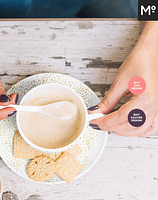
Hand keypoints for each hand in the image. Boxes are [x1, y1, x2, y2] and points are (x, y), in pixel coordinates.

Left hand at [88, 22, 157, 136]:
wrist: (152, 54)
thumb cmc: (140, 63)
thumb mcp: (120, 82)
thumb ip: (108, 100)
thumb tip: (95, 111)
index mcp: (145, 98)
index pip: (121, 117)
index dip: (105, 122)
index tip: (94, 122)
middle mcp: (154, 106)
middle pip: (130, 126)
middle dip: (111, 127)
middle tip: (98, 124)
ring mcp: (157, 108)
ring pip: (140, 130)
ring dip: (123, 131)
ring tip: (110, 126)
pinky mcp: (157, 108)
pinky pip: (150, 127)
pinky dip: (138, 131)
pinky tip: (128, 128)